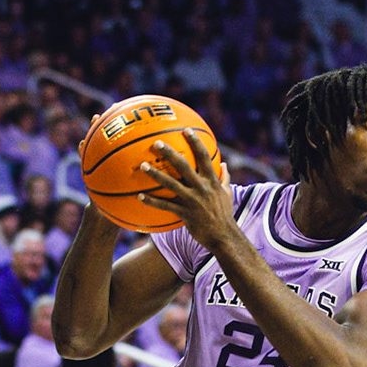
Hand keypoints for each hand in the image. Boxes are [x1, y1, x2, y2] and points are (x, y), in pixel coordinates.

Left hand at [137, 131, 236, 248]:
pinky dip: (152, 201)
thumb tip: (224, 164)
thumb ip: (225, 178)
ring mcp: (193, 201)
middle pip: (184, 166)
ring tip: (143, 166)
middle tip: (156, 143)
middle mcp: (202, 188)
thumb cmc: (225, 214)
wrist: (224, 236)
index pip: (204, 157)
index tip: (186, 130)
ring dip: (156, 174)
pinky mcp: (185, 214)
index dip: (195, 142)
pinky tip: (139, 196)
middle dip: (170, 153)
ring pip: (171, 184)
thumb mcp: (228, 193)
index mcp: (212, 181)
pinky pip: (165, 206)